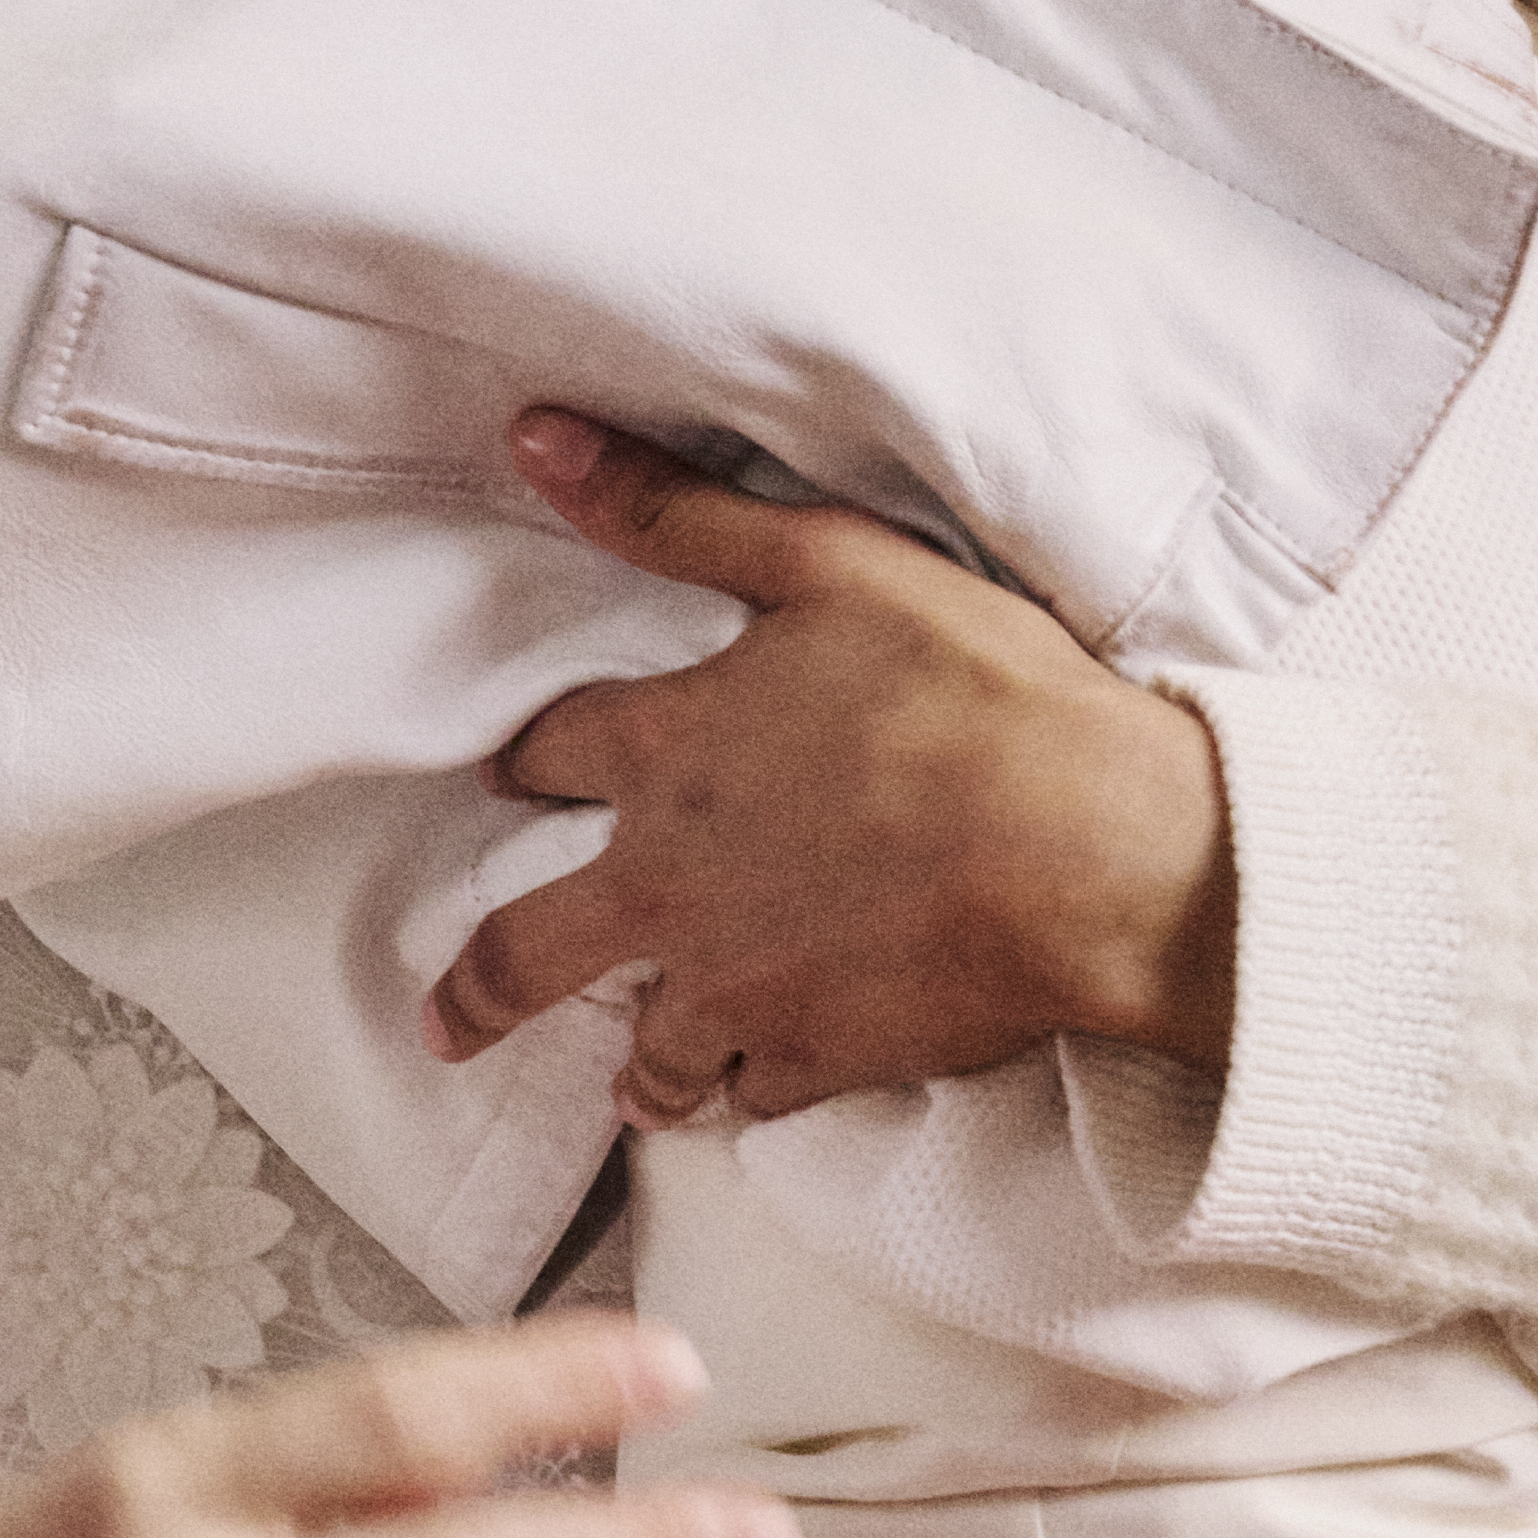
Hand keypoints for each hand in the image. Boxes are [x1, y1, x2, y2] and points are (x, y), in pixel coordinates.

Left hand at [421, 417, 1233, 1131]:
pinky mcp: (817, 1058)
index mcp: (665, 755)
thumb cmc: (973, 692)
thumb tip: (534, 441)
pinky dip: (749, 1093)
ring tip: (630, 1084)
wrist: (1091, 849)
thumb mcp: (827, 562)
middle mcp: (670, 886)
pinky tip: (754, 1091)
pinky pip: (754, 1096)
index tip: (509, 775)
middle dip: (481, 988)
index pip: (551, 753)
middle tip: (447, 1021)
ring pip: (649, 1049)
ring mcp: (738, 988)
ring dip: (634, 1062)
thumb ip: (674, 513)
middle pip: (534, 951)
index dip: (527, 759)